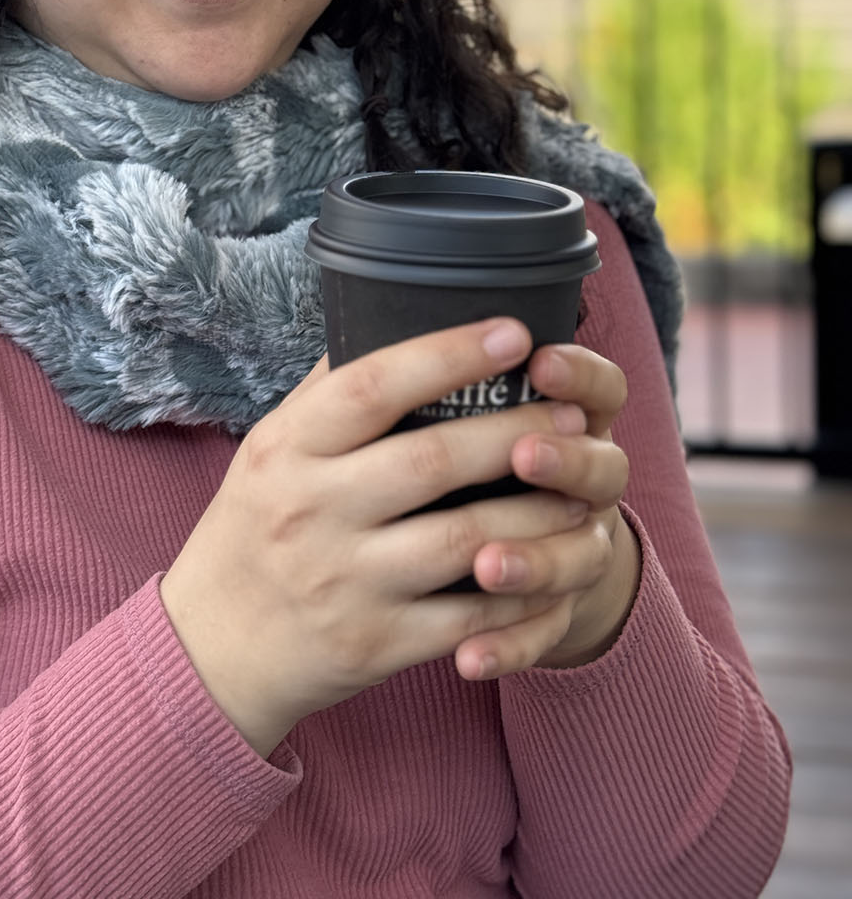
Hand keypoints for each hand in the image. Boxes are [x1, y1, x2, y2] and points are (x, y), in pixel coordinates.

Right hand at [160, 318, 603, 756]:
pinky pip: (469, 617)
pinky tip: (555, 564)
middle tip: (574, 415)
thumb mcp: (270, 448)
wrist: (213, 647)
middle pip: (433, 460)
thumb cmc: (254, 526)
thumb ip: (330, 392)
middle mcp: (312, 510)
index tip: (513, 333)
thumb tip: (391, 314)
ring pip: (466, 539)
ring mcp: (345, 581)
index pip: (372, 386)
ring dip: (537, 512)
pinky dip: (522, 592)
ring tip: (581, 488)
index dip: (447, 355)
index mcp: (288, 448)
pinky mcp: (375, 644)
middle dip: (517, 432)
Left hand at [456, 339, 638, 680]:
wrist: (448, 560)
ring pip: (578, 553)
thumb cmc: (427, 460)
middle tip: (524, 453)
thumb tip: (370, 314)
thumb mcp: (429, 415)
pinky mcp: (548, 613)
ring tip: (486, 564)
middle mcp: (582, 477)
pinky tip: (469, 659)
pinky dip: (507, 646)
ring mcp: (572, 547)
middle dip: (562, 459)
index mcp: (563, 414)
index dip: (578, 371)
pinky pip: (542, 634)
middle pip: (602, 466)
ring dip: (534, 558)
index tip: (536, 358)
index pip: (598, 385)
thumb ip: (423, 375)